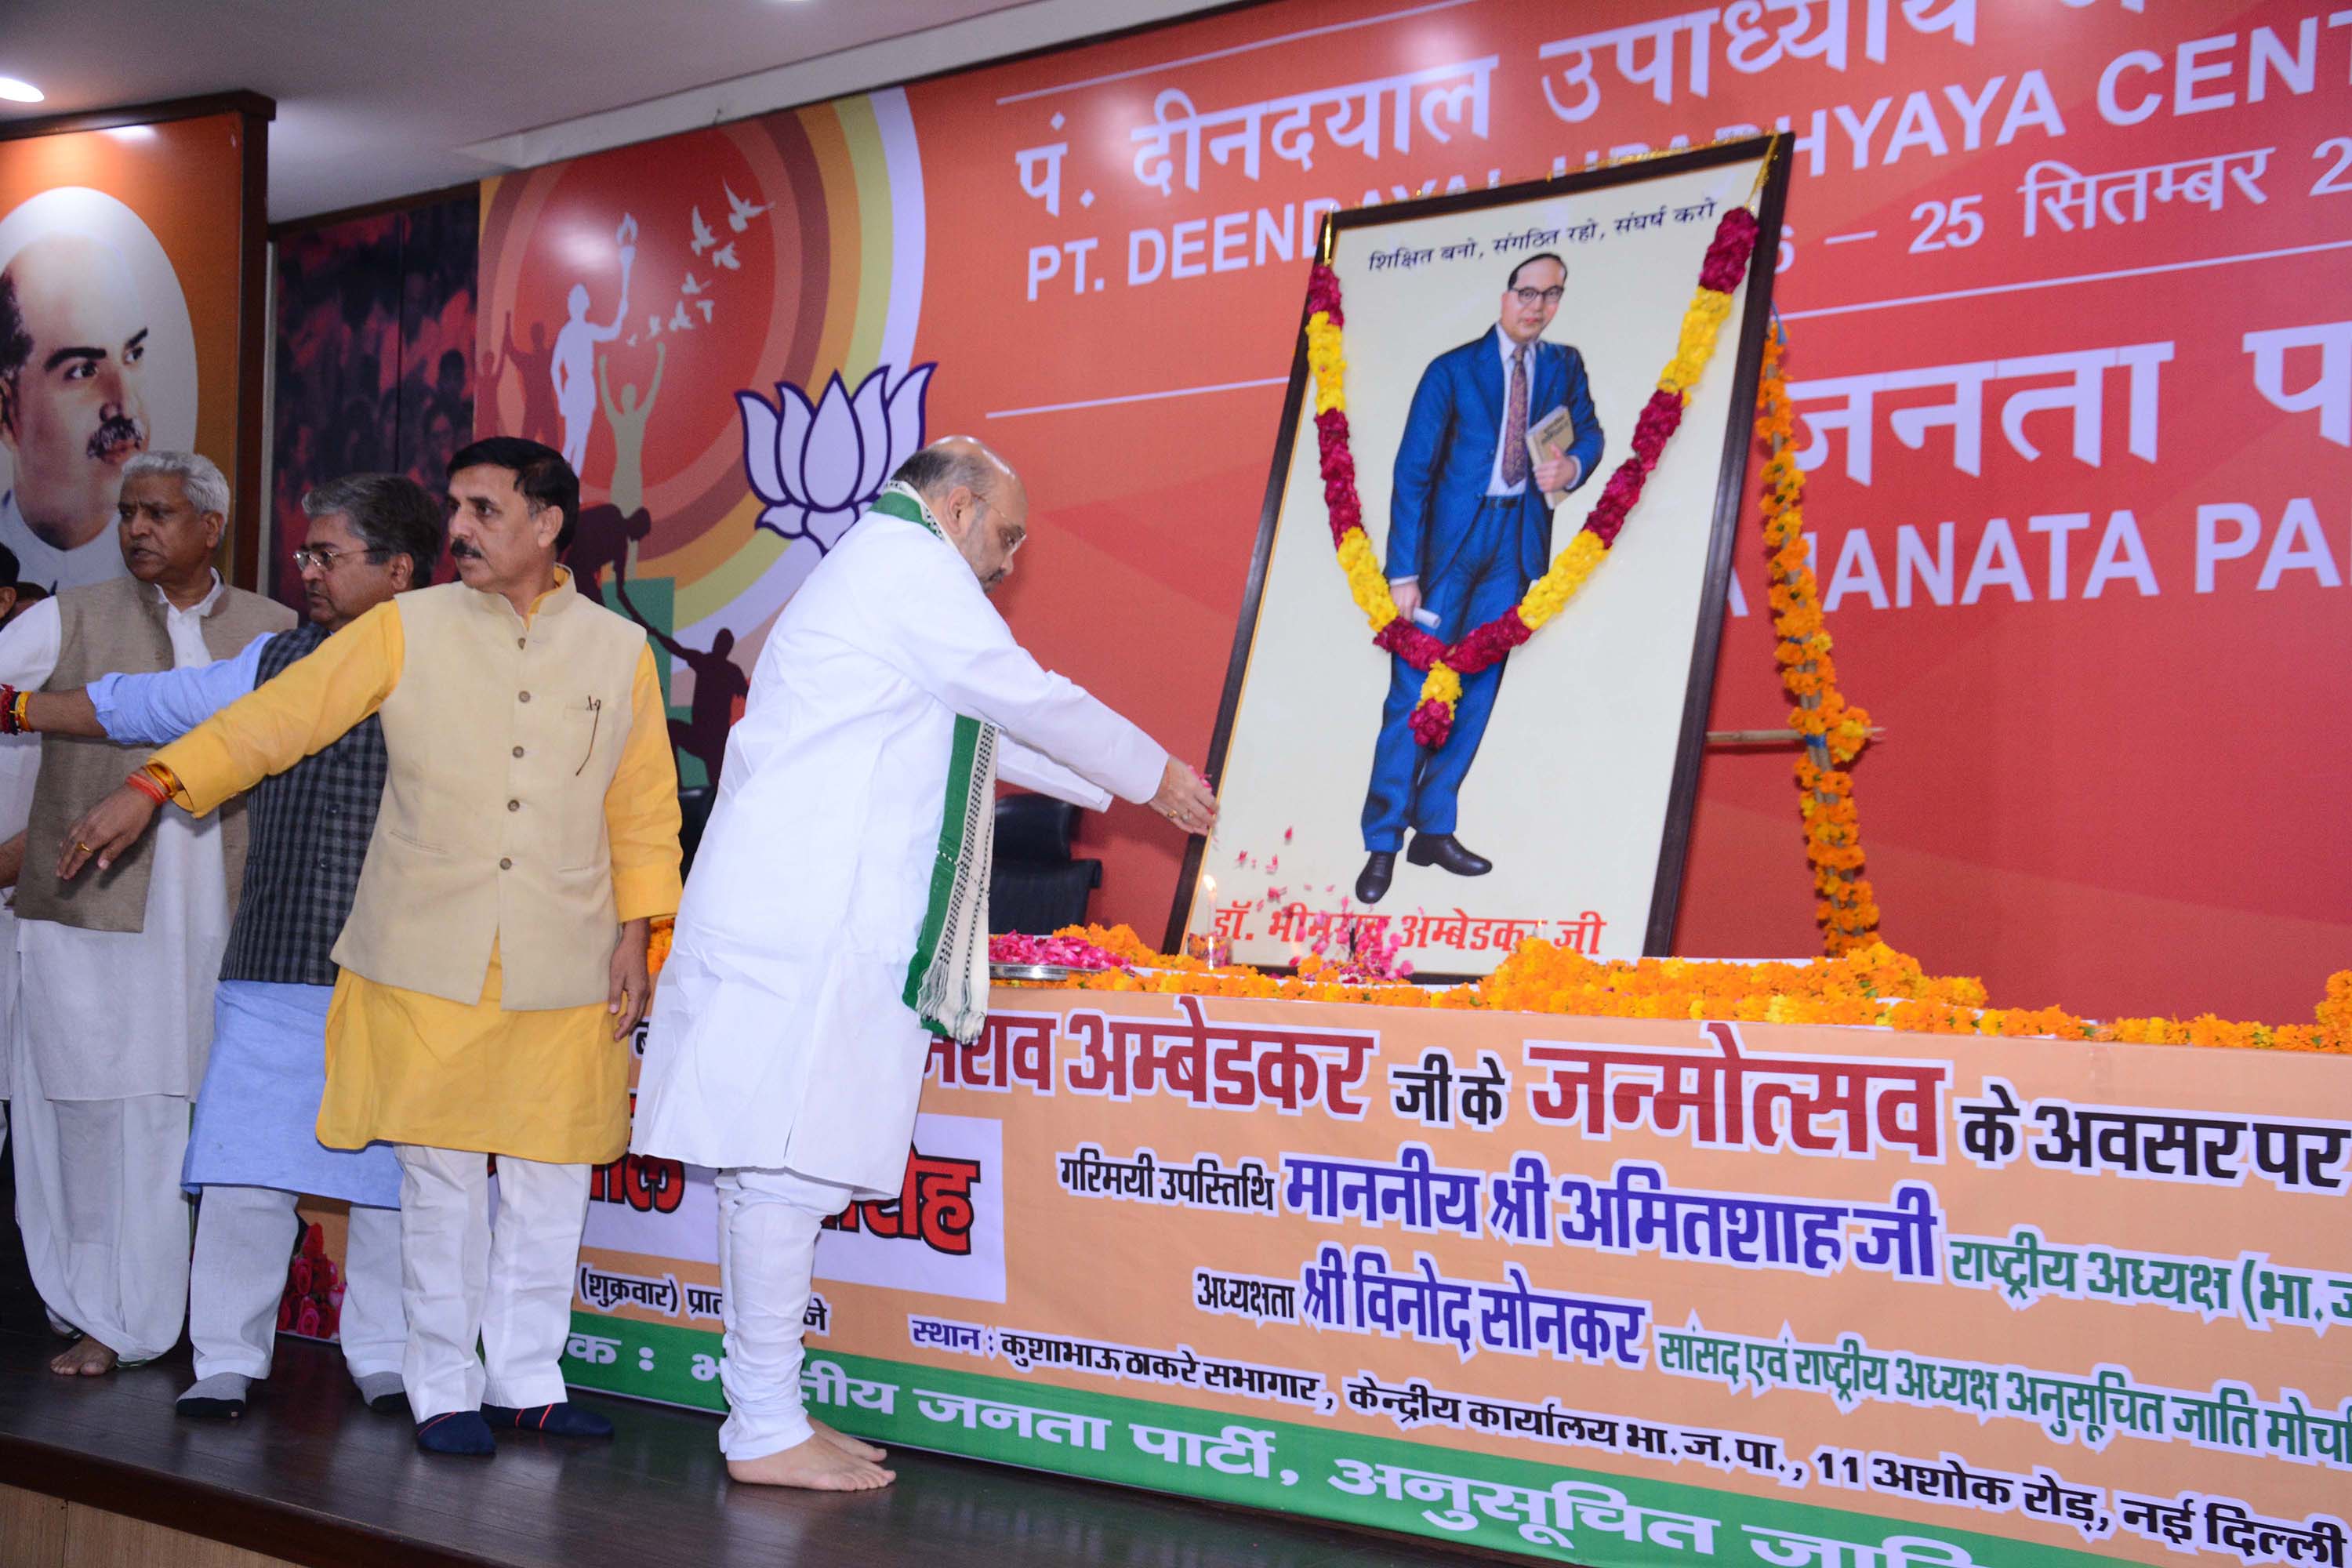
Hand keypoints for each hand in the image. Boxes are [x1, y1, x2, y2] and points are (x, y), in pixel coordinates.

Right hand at [58, 784, 160, 879]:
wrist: (137, 792)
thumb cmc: (137, 815)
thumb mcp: (129, 837)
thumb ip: (113, 852)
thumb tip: (100, 866)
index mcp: (98, 835)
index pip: (81, 854)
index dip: (73, 866)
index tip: (67, 876)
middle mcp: (89, 827)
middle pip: (71, 847)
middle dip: (64, 861)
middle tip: (58, 872)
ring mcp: (87, 818)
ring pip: (69, 837)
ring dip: (62, 851)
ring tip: (58, 861)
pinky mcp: (89, 813)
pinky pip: (73, 827)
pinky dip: (66, 837)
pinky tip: (63, 842)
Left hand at [609, 917, 650, 1040]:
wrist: (635, 944)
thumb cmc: (624, 958)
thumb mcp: (615, 977)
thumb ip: (615, 995)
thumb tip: (613, 1012)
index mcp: (638, 993)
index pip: (631, 1016)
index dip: (624, 1028)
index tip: (616, 1037)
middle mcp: (644, 993)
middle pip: (638, 1016)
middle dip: (628, 1027)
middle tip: (617, 1036)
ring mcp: (645, 989)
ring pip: (639, 1010)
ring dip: (630, 1020)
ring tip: (620, 1026)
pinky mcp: (643, 985)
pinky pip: (639, 1004)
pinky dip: (633, 1012)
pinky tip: (625, 1012)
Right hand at [1147, 759, 1216, 837]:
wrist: (1145, 770)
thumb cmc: (1163, 765)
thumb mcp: (1184, 768)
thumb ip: (1194, 781)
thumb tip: (1202, 790)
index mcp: (1193, 785)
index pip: (1209, 801)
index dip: (1215, 806)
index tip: (1216, 809)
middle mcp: (1186, 798)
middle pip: (1203, 814)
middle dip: (1210, 820)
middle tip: (1214, 822)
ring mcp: (1175, 806)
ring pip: (1191, 821)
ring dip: (1200, 826)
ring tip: (1206, 829)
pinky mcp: (1165, 811)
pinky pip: (1178, 822)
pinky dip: (1186, 827)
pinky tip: (1192, 830)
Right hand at [1389, 579, 1421, 619]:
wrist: (1402, 578)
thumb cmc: (1412, 587)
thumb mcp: (1418, 597)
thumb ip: (1417, 606)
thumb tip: (1415, 615)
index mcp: (1407, 606)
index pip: (1407, 619)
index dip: (1409, 621)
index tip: (1411, 620)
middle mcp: (1399, 606)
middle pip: (1401, 617)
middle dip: (1404, 618)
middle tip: (1407, 616)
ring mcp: (1393, 603)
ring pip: (1395, 614)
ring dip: (1399, 614)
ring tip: (1402, 611)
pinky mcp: (1389, 600)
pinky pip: (1392, 608)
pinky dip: (1394, 609)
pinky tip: (1397, 606)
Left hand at [1533, 453, 1577, 496]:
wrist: (1572, 473)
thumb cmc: (1564, 464)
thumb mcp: (1561, 455)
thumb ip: (1556, 450)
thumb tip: (1552, 445)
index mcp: (1556, 464)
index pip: (1541, 467)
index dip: (1536, 468)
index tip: (1534, 469)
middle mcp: (1555, 473)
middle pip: (1539, 475)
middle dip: (1537, 474)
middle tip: (1537, 473)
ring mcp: (1554, 482)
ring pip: (1539, 482)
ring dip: (1538, 480)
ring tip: (1539, 478)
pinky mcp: (1554, 488)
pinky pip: (1543, 489)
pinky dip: (1541, 486)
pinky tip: (1543, 483)